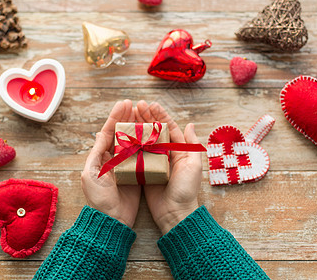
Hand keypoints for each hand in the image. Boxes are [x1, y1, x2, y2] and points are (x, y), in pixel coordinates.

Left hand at [81, 100, 140, 227]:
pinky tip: (153, 132)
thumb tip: (100, 133)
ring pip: (134, 141)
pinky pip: (144, 154)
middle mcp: (115, 158)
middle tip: (136, 104)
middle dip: (128, 117)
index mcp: (101, 156)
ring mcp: (127, 165)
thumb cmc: (99, 198)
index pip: (109, 131)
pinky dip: (148, 142)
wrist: (112, 219)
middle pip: (122, 132)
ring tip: (145, 113)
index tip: (124, 104)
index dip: (116, 116)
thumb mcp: (91, 173)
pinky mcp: (138, 173)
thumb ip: (97, 153)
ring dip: (139, 126)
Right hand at [135, 101, 202, 233]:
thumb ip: (192, 145)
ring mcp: (153, 162)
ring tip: (128, 115)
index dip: (160, 115)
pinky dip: (130, 145)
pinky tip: (123, 135)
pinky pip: (135, 155)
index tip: (150, 104)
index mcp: (179, 150)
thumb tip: (190, 124)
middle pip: (154, 131)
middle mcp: (165, 154)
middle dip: (146, 117)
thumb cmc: (186, 190)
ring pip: (144, 140)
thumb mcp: (193, 166)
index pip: (169, 127)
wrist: (174, 213)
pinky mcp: (143, 172)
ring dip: (137, 127)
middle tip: (136, 105)